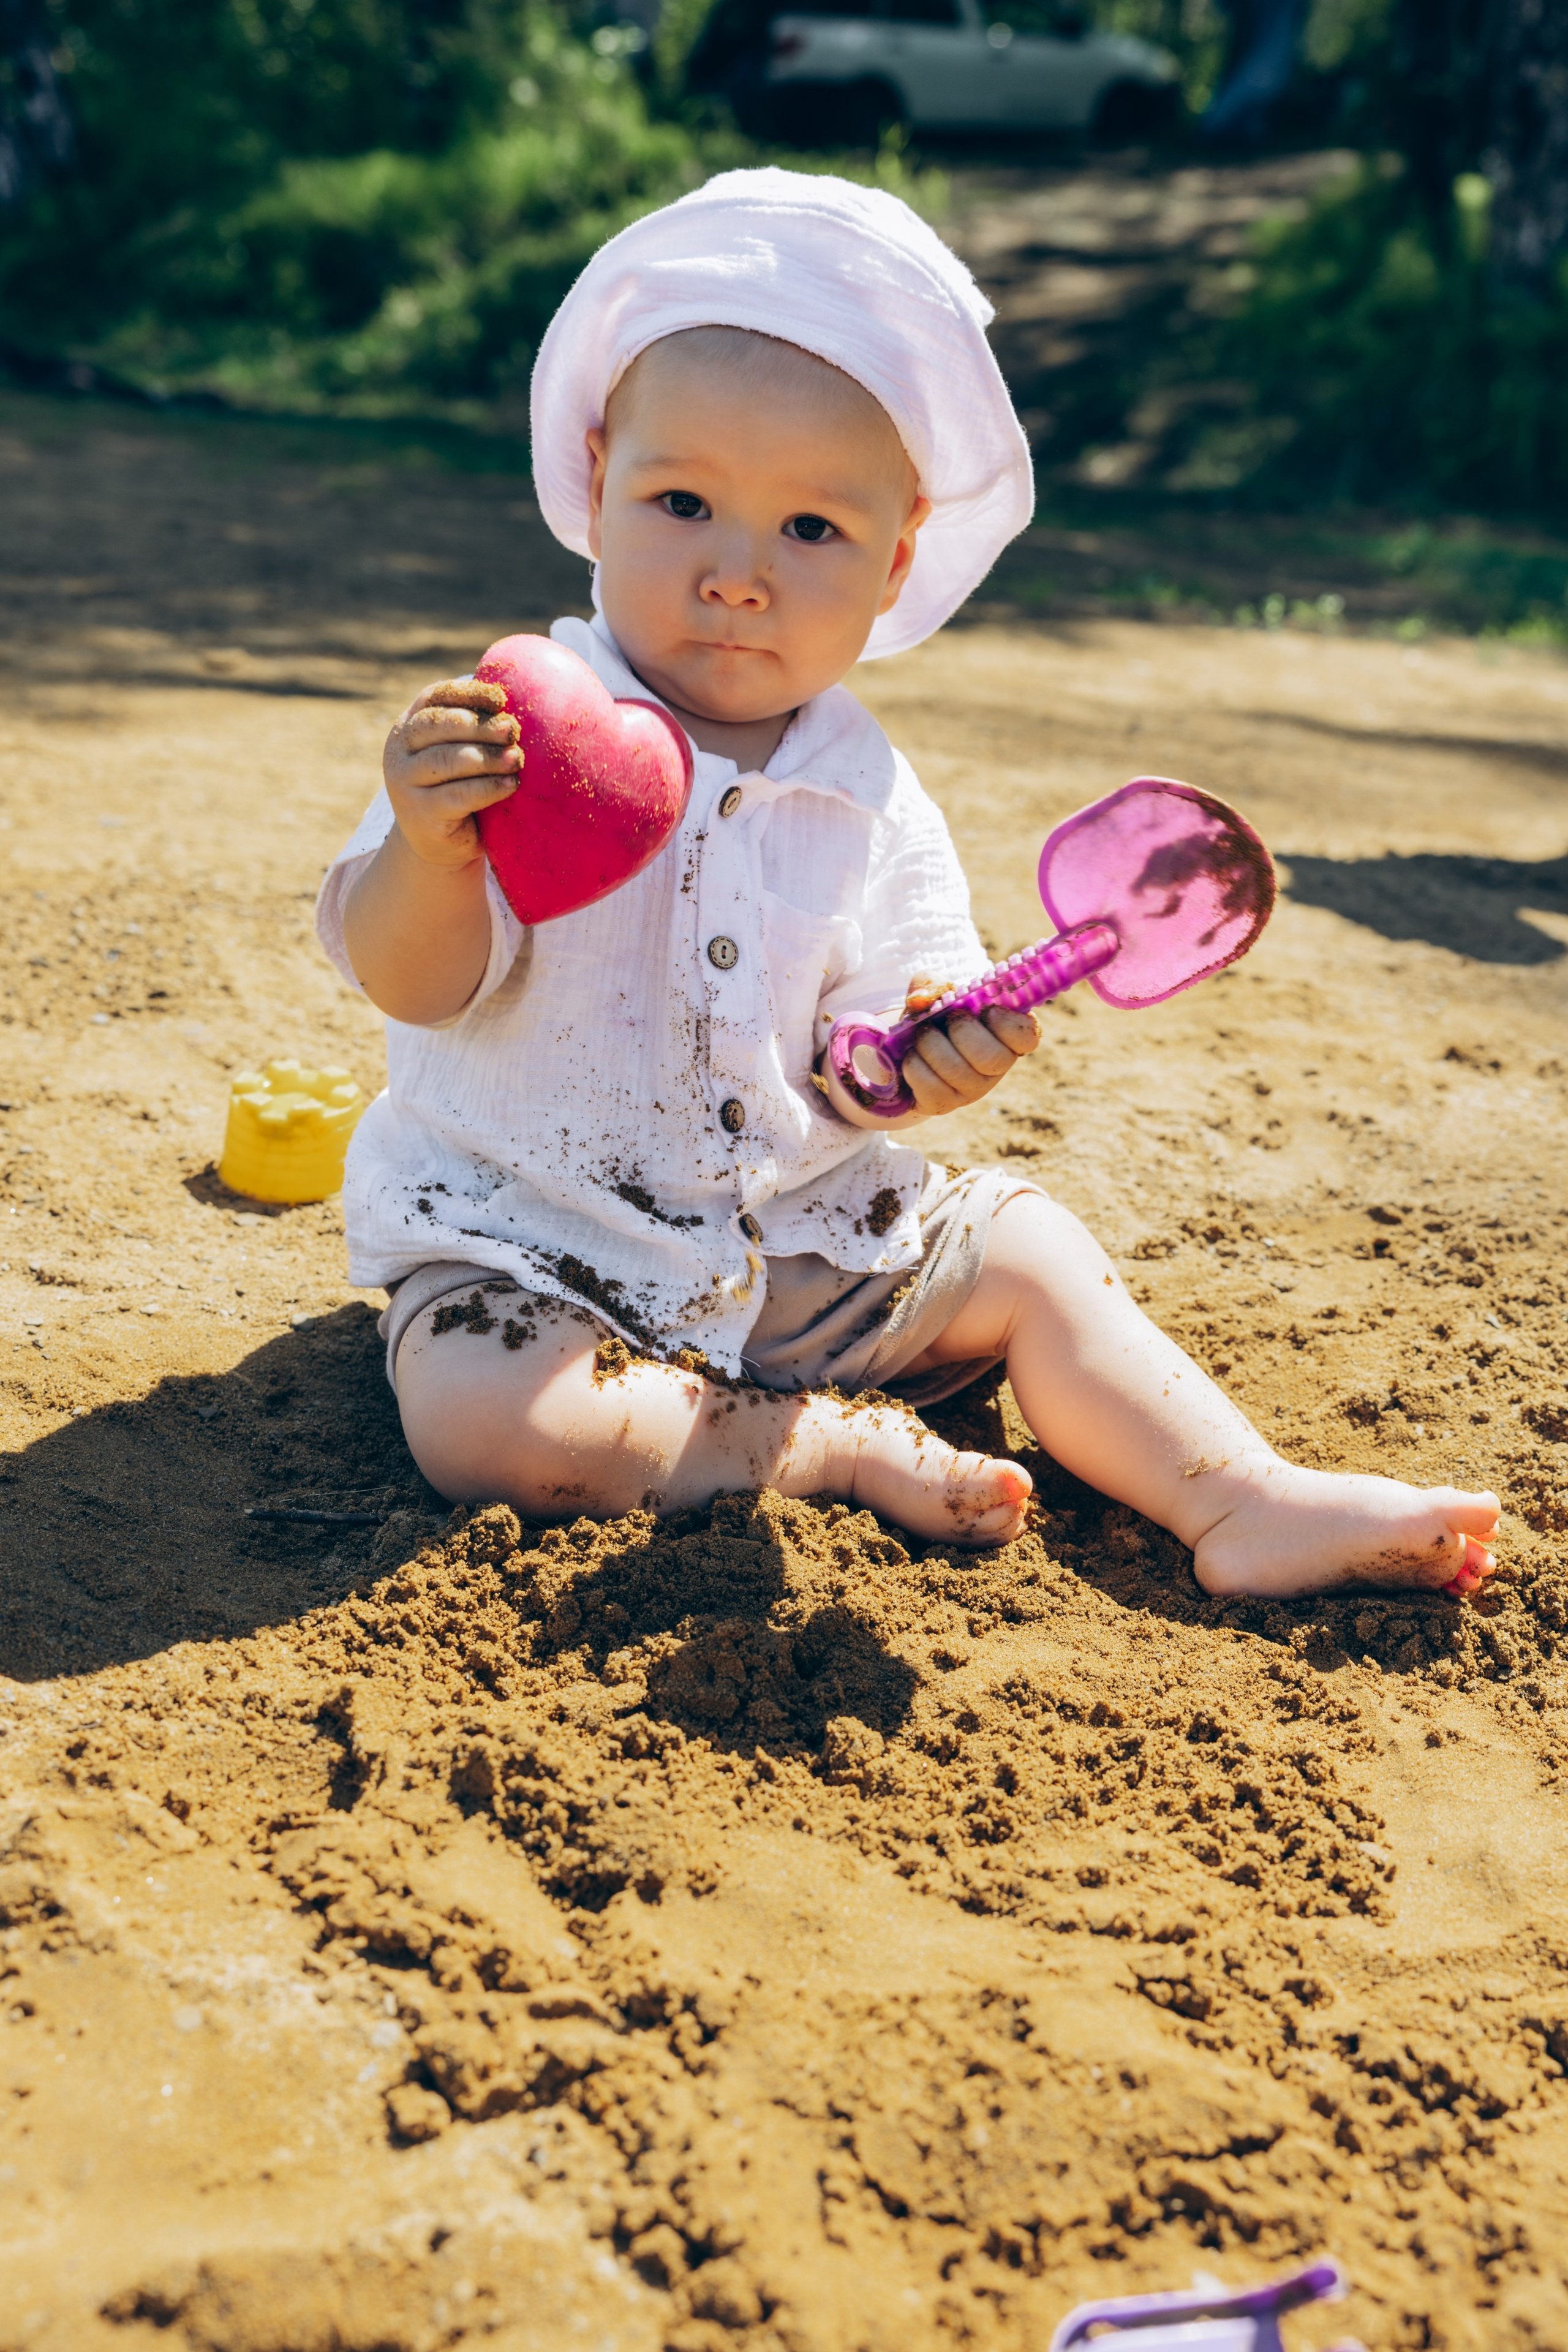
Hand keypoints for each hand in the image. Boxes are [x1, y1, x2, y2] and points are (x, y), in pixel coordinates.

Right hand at [383, 678, 520, 868]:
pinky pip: (459, 795)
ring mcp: (404, 782)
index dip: (468, 693)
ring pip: (448, 759)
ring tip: (517, 759)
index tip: (501, 699)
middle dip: (480, 725)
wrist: (440, 845)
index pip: (434, 696)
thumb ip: (474, 729)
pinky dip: (488, 788)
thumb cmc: (459, 788)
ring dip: (488, 757)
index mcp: (408, 724)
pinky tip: (510, 785)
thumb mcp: (460, 753)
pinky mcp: (420, 814)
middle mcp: (399, 750)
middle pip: (438, 724)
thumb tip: (514, 708)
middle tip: (513, 730)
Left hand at [901, 1004, 1039, 1115]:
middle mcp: (995, 1067)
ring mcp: (971, 1089)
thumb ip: (933, 985)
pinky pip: (931, 1088)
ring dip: (930, 1045)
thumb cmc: (935, 1018)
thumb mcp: (936, 995)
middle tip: (946, 1020)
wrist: (907, 1048)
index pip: (1027, 1037)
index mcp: (1005, 1035)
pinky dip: (915, 1066)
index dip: (1008, 1024)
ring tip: (922, 1037)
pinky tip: (913, 1058)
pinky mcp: (944, 1104)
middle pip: (992, 1057)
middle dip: (961, 1031)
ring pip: (957, 1071)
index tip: (987, 1010)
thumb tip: (920, 999)